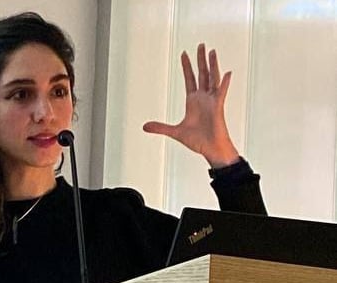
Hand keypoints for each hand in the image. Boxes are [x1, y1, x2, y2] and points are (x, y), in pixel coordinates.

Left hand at [143, 44, 239, 167]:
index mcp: (193, 101)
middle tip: (200, 45)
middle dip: (200, 60)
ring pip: (212, 79)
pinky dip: (224, 84)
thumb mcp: (175, 132)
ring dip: (212, 65)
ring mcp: (211, 101)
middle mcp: (203, 98)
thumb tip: (144, 126)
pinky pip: (221, 94)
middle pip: (202, 74)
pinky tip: (226, 73)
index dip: (187, 67)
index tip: (184, 54)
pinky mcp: (218, 108)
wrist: (210, 149)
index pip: (189, 79)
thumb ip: (160, 128)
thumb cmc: (197, 141)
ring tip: (211, 52)